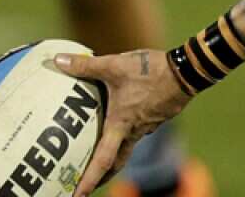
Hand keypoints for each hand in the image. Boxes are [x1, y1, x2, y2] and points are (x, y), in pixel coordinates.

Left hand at [55, 49, 190, 196]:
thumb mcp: (114, 66)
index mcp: (120, 124)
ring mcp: (147, 125)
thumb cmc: (150, 72)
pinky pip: (137, 129)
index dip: (88, 180)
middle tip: (86, 184)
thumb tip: (58, 61)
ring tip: (100, 148)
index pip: (102, 160)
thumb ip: (86, 66)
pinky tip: (123, 117)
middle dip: (101, 176)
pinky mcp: (156, 116)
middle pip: (116, 161)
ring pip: (127, 144)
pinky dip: (127, 130)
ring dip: (113, 151)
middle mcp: (133, 131)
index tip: (76, 196)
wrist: (186, 71)